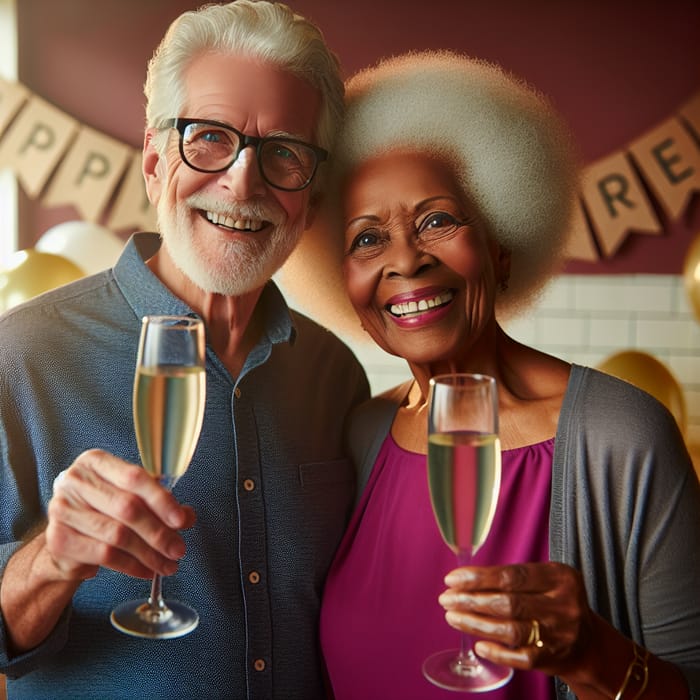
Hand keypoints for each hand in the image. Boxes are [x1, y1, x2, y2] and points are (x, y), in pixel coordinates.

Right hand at [46, 449, 195, 580]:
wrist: (67, 535)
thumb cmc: (102, 509)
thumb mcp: (130, 495)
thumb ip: (158, 501)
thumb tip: (186, 517)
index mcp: (95, 461)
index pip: (134, 477)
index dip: (161, 500)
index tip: (181, 519)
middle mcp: (75, 481)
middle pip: (127, 508)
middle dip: (159, 532)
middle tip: (178, 549)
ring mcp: (63, 510)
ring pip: (117, 535)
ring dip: (149, 554)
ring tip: (167, 564)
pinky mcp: (58, 540)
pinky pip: (105, 556)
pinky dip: (132, 566)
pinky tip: (146, 570)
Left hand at [438, 562, 594, 676]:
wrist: (587, 642)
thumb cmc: (553, 602)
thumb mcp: (545, 580)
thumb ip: (512, 578)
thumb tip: (463, 581)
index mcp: (559, 578)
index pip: (512, 576)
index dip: (478, 578)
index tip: (452, 579)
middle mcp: (562, 605)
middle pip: (508, 602)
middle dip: (471, 600)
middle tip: (446, 598)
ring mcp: (559, 634)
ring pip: (510, 630)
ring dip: (475, 624)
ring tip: (452, 617)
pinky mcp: (553, 659)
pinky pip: (520, 658)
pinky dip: (496, 651)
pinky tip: (478, 644)